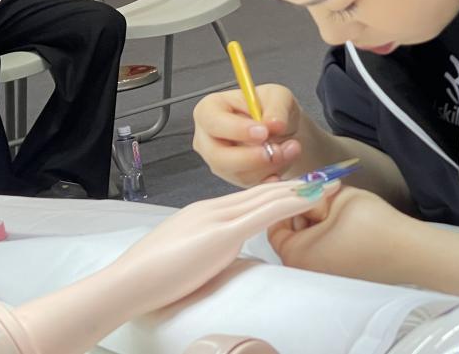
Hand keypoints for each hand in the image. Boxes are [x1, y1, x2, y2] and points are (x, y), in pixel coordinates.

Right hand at [105, 180, 339, 315]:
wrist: (128, 283)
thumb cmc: (152, 279)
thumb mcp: (189, 258)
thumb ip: (209, 251)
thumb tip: (224, 257)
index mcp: (206, 213)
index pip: (252, 196)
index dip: (281, 189)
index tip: (304, 185)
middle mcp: (214, 208)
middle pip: (265, 190)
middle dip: (300, 182)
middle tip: (328, 175)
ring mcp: (218, 218)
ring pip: (269, 196)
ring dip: (304, 188)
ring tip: (331, 180)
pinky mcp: (222, 233)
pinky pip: (265, 213)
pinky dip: (293, 203)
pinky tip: (312, 198)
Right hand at [193, 85, 321, 186]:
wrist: (283, 130)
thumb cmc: (272, 108)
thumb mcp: (279, 96)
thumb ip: (277, 107)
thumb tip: (274, 124)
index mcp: (209, 110)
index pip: (214, 122)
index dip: (237, 130)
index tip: (263, 132)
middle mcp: (207, 139)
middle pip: (218, 157)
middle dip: (252, 157)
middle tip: (279, 150)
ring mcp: (218, 162)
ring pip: (238, 174)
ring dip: (269, 166)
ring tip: (291, 149)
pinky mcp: (234, 178)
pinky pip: (250, 185)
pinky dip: (270, 177)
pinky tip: (283, 165)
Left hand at [268, 186, 412, 281]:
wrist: (409, 251)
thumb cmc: (372, 225)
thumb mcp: (336, 196)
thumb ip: (312, 193)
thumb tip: (304, 192)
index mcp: (295, 254)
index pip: (275, 223)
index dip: (285, 199)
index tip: (298, 184)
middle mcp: (303, 271)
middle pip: (290, 232)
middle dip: (301, 209)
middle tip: (318, 189)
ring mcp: (322, 277)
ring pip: (308, 240)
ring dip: (316, 221)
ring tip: (335, 203)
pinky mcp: (339, 276)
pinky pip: (324, 250)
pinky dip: (328, 234)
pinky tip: (344, 220)